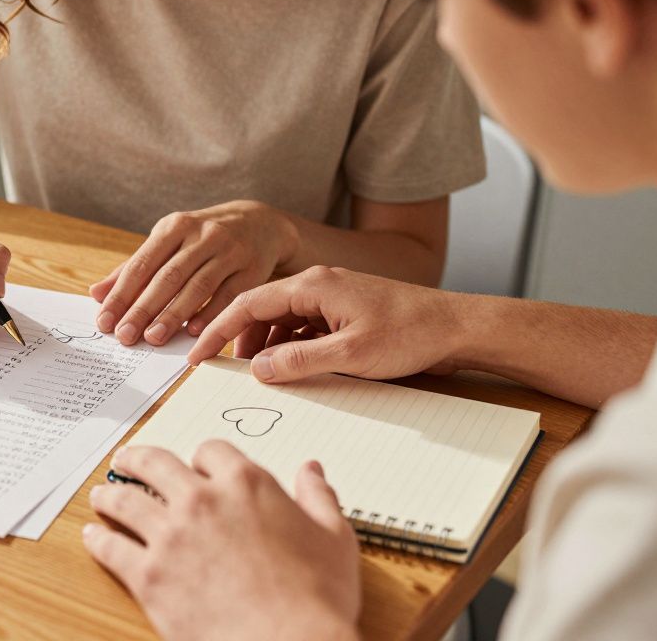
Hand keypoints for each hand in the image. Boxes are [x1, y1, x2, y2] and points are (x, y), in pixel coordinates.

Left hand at [84, 442, 360, 640]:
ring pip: (126, 501)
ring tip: (101, 495)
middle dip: (137, 459)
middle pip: (156, 463)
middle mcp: (201, 500)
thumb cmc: (317, 598)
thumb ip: (319, 499)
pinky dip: (98, 539)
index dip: (200, 458)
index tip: (194, 466)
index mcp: (246, 484)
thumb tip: (312, 471)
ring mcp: (170, 535)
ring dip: (109, 495)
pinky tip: (93, 536)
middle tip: (125, 459)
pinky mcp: (148, 574)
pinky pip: (112, 548)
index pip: (211, 452)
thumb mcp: (334, 539)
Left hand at [90, 201, 297, 346]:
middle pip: (168, 276)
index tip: (105, 321)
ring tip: (154, 338)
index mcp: (174, 227)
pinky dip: (210, 314)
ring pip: (197, 286)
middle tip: (126, 336)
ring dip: (174, 315)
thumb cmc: (202, 238)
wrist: (259, 223)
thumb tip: (96, 294)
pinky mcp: (252, 268)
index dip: (122, 294)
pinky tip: (193, 332)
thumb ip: (134, 268)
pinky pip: (228, 294)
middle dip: (144, 308)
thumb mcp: (168, 242)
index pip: (142, 264)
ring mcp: (229, 251)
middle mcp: (202, 235)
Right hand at [187, 266, 467, 381]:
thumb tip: (258, 370)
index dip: (218, 328)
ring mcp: (332, 297)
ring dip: (265, 345)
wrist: (459, 328)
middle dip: (238, 338)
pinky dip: (289, 346)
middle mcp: (319, 285)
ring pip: (282, 319)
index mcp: (314, 285)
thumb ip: (299, 362)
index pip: (249, 302)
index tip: (198, 351)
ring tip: (257, 372)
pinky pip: (303, 326)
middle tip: (222, 367)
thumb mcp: (350, 354)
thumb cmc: (411, 334)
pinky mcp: (345, 312)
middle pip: (261, 308)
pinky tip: (289, 367)